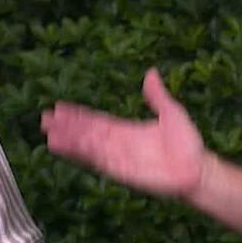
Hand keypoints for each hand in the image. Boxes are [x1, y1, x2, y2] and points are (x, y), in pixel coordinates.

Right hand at [41, 68, 206, 200]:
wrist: (197, 169)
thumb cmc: (188, 143)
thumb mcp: (171, 112)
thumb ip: (156, 95)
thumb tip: (150, 73)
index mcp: (126, 129)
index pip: (96, 120)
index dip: (78, 115)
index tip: (60, 107)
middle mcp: (118, 143)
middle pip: (86, 133)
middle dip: (66, 126)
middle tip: (44, 119)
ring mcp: (117, 157)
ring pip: (86, 146)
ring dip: (67, 140)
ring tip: (47, 134)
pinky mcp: (119, 169)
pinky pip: (95, 159)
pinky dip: (79, 152)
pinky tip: (64, 147)